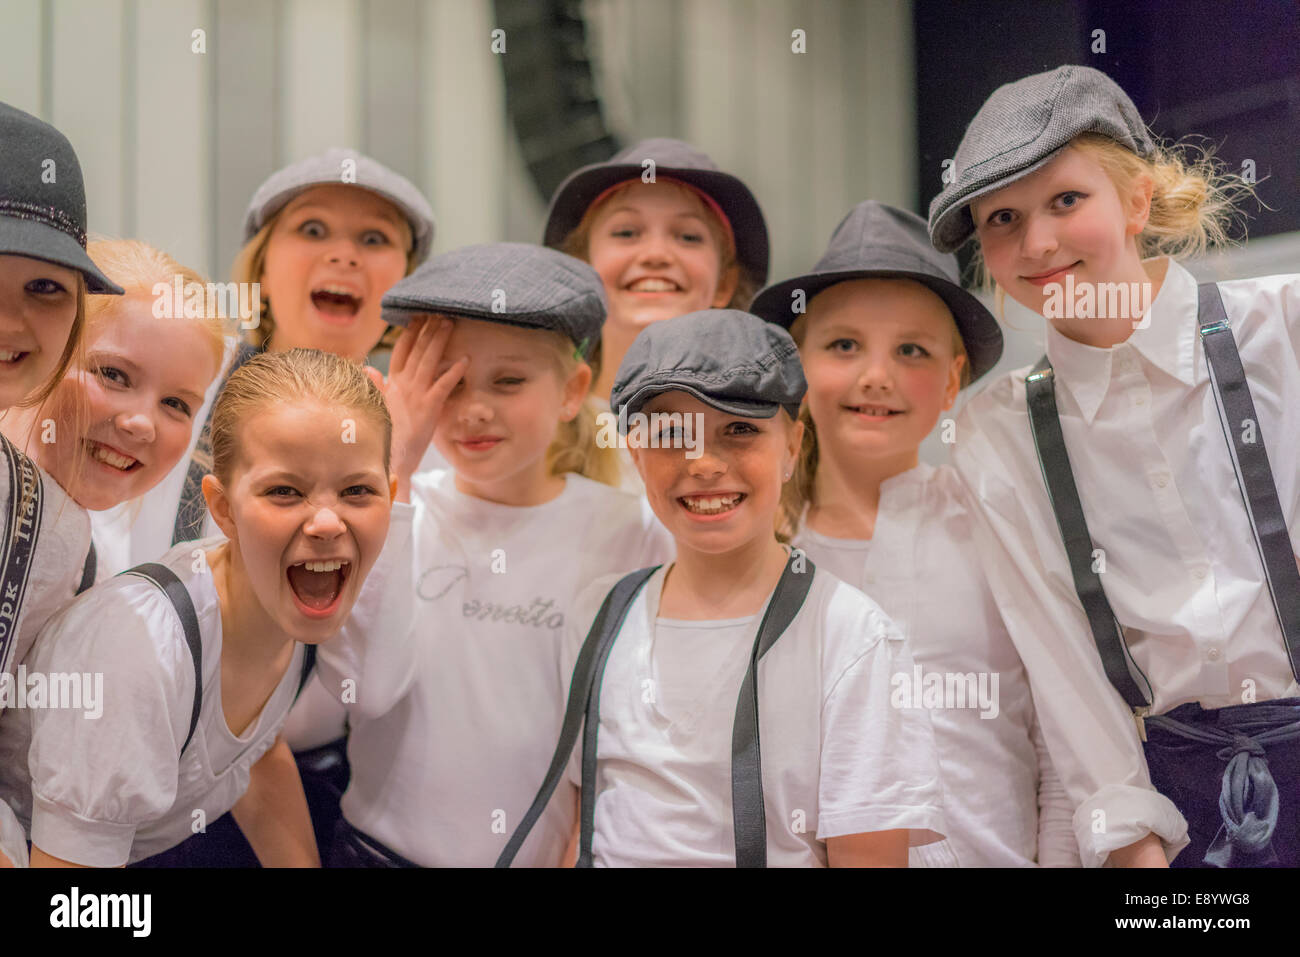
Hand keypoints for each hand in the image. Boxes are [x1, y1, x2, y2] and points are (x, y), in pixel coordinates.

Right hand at [366, 317, 468, 500]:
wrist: (390, 462)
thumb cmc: (387, 437)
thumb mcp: (378, 409)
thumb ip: (376, 388)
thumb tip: (368, 369)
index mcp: (391, 385)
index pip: (401, 352)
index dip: (410, 333)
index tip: (418, 317)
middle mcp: (403, 386)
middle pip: (417, 351)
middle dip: (428, 329)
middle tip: (439, 312)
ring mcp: (416, 396)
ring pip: (429, 362)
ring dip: (439, 341)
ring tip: (450, 324)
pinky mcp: (429, 409)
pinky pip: (443, 386)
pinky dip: (454, 371)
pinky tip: (465, 359)